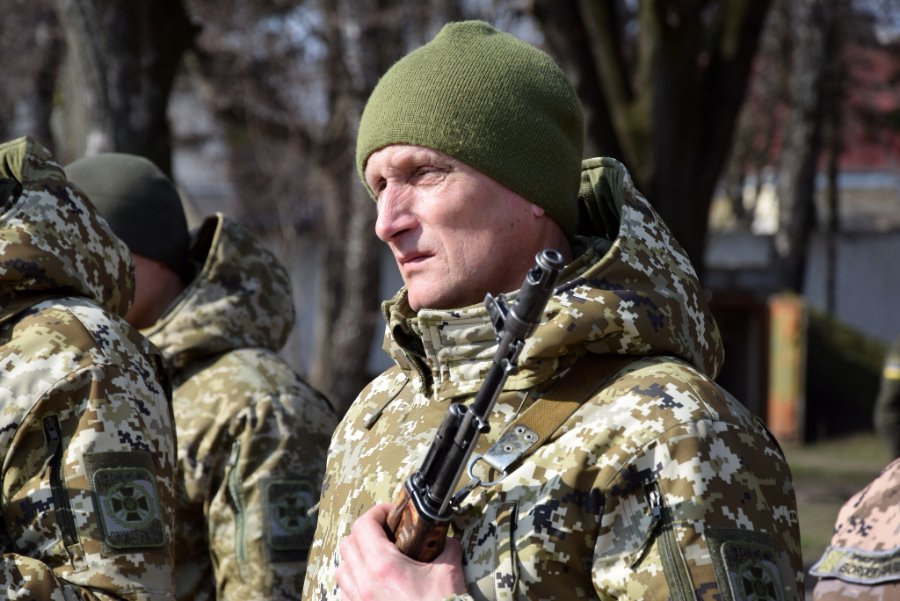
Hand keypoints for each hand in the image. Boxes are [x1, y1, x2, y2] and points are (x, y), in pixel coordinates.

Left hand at [336, 503, 466, 600]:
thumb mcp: (449, 572)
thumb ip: (446, 547)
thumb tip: (445, 538)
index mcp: (383, 566)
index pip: (364, 525)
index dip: (377, 512)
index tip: (391, 513)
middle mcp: (364, 584)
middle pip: (348, 544)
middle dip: (365, 532)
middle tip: (385, 532)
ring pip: (342, 568)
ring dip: (355, 557)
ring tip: (376, 557)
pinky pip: (345, 591)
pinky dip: (354, 580)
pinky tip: (373, 582)